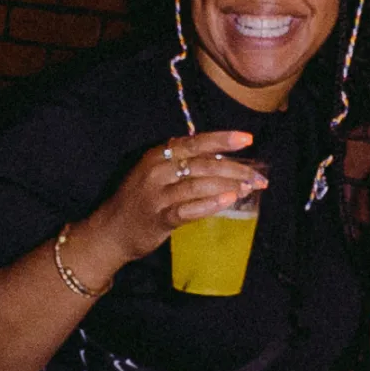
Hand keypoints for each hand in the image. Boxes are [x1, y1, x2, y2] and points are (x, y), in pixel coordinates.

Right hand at [85, 130, 267, 268]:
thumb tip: (226, 162)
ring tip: (249, 189)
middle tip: (258, 177)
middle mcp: (156, 170)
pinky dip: (210, 204)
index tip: (248, 139)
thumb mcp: (158, 173)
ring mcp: (156, 195)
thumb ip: (186, 165)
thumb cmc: (141, 200)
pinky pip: (188, 209)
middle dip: (235, 169)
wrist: (111, 231)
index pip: (195, 142)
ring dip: (228, 186)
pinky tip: (229, 201)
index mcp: (158, 154)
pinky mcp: (158, 218)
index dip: (222, 139)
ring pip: (198, 185)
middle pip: (202, 164)